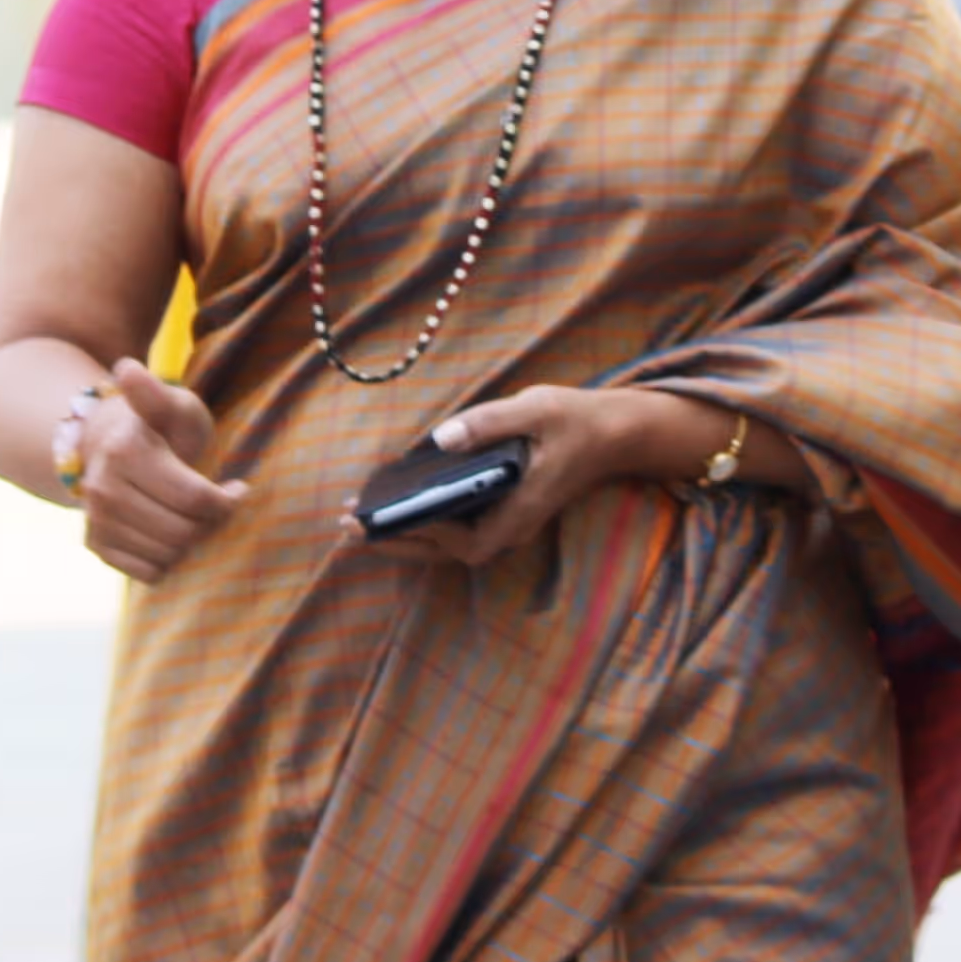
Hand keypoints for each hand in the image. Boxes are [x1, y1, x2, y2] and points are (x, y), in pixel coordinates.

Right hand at [73, 358, 249, 583]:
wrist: (110, 445)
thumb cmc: (160, 427)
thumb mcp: (172, 405)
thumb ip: (155, 393)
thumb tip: (126, 368)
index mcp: (124, 452)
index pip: (194, 498)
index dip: (227, 500)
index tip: (237, 488)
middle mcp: (102, 489)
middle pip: (183, 532)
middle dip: (210, 522)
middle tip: (215, 505)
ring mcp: (95, 520)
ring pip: (167, 556)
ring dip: (191, 541)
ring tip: (191, 515)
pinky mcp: (95, 545)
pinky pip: (148, 573)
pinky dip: (168, 560)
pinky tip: (169, 532)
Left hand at [356, 385, 684, 570]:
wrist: (615, 434)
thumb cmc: (576, 421)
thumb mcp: (537, 408)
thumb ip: (490, 422)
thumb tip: (440, 439)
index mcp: (522, 509)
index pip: (467, 541)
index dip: (426, 535)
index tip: (388, 521)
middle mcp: (512, 527)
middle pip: (446, 553)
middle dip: (396, 543)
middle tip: (346, 529)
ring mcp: (507, 523)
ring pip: (447, 546)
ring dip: (403, 538)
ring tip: (356, 525)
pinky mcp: (503, 513)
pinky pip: (455, 530)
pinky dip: (422, 525)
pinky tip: (392, 509)